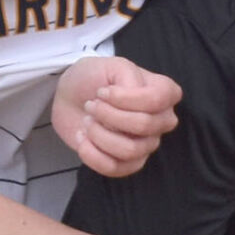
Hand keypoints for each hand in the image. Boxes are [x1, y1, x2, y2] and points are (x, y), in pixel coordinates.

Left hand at [52, 56, 180, 177]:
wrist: (71, 97)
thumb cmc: (94, 78)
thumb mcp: (111, 65)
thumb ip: (129, 77)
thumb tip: (133, 98)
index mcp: (163, 93)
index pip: (158, 99)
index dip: (127, 98)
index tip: (102, 91)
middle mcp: (160, 121)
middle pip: (145, 125)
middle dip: (109, 115)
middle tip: (91, 105)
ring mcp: (145, 145)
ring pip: (130, 150)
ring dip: (99, 135)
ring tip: (87, 121)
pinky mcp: (127, 163)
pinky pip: (116, 169)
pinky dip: (92, 154)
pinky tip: (82, 139)